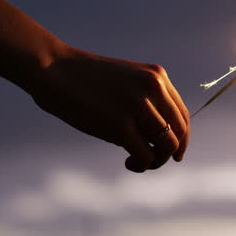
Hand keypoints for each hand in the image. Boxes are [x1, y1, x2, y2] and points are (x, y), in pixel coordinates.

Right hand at [30, 47, 189, 172]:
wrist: (54, 70)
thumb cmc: (83, 78)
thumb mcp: (125, 81)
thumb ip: (144, 99)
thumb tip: (156, 135)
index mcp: (157, 76)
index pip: (182, 114)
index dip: (182, 137)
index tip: (173, 152)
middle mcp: (153, 89)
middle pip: (179, 131)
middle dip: (171, 152)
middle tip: (155, 161)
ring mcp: (138, 107)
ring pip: (167, 145)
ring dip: (157, 161)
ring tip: (138, 162)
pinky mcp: (121, 127)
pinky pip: (146, 156)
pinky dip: (141, 165)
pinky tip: (128, 162)